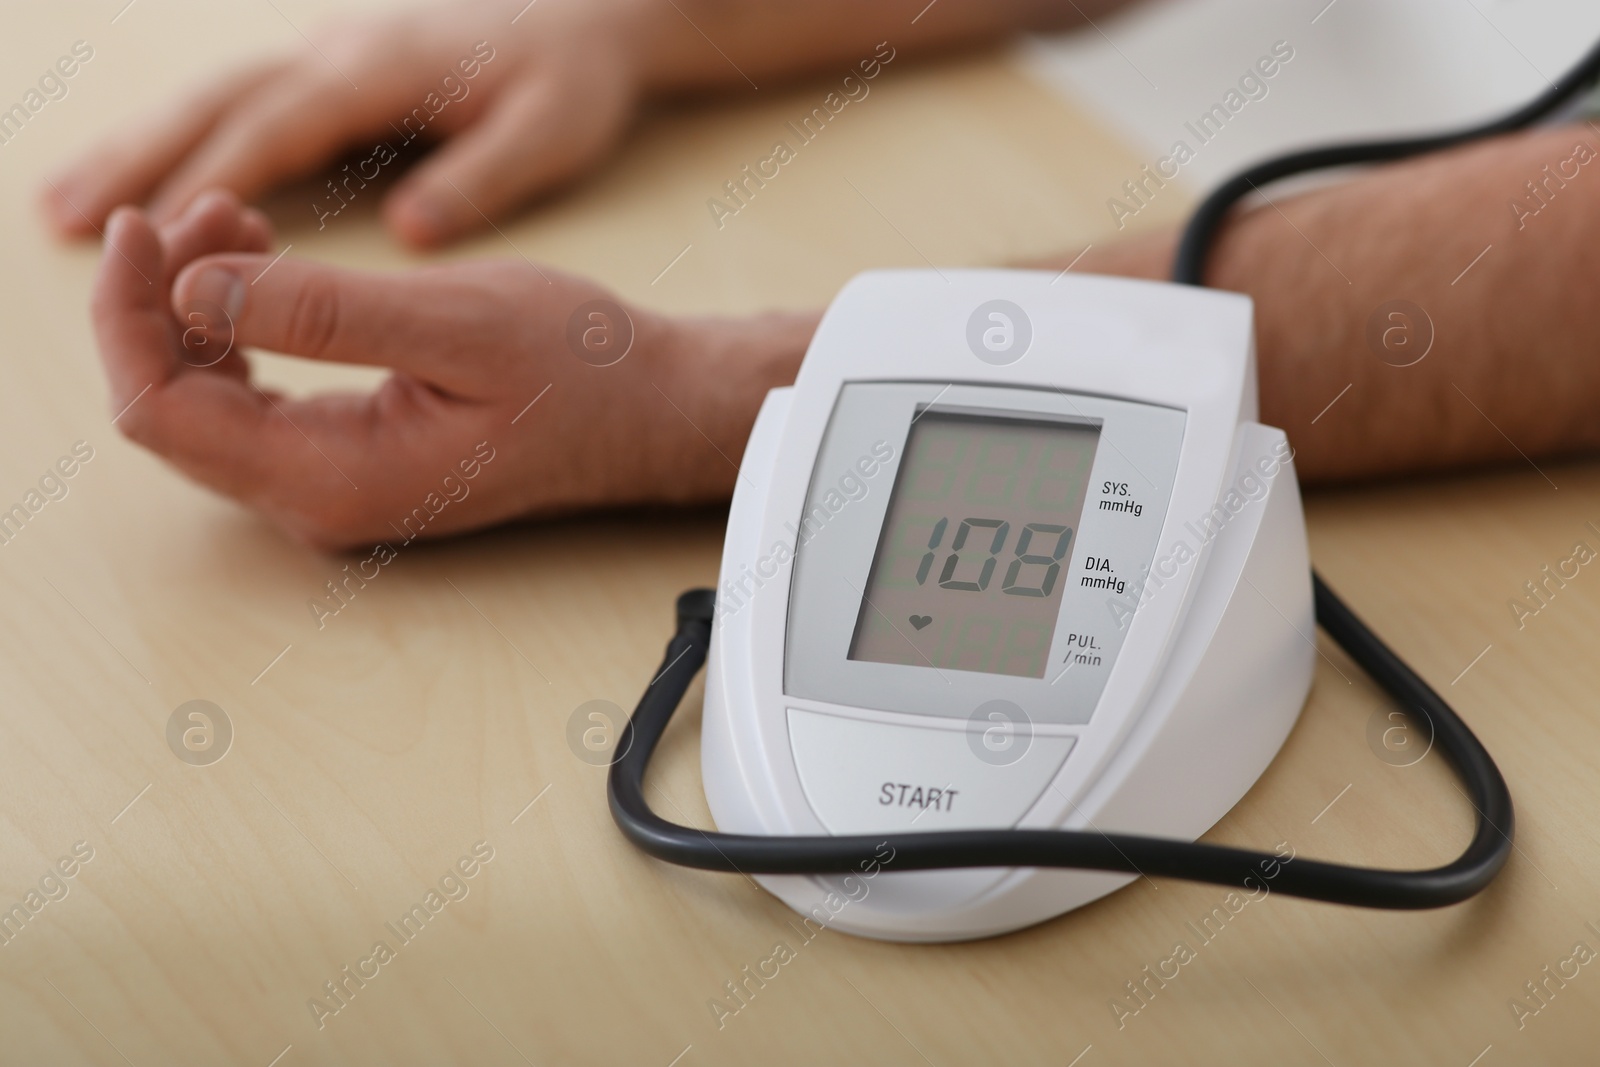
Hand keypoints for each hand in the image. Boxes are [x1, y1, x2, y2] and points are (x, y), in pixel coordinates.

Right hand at [47, 0, 655, 248]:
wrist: (584, 12)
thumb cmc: (571, 77)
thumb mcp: (552, 130)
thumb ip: (485, 177)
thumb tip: (409, 229)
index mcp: (382, 72)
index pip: (279, 127)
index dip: (211, 179)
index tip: (153, 237)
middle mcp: (337, 55)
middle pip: (216, 102)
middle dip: (135, 156)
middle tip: (62, 219)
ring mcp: (327, 58)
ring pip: (212, 97)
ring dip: (137, 147)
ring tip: (62, 207)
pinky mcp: (331, 73)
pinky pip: (237, 104)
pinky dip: (182, 141)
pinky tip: (145, 180)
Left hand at [92, 191, 811, 548]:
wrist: (650, 413)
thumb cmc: (580, 372)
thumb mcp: (459, 322)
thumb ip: (325, 314)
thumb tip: (193, 290)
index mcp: (338, 480)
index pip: (164, 413)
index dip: (129, 315)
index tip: (148, 226)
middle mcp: (319, 502)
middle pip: (169, 412)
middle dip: (157, 303)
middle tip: (203, 210)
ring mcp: (330, 488)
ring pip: (202, 405)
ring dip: (194, 310)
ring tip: (235, 224)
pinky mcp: (346, 461)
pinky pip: (248, 402)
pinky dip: (236, 330)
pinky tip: (261, 269)